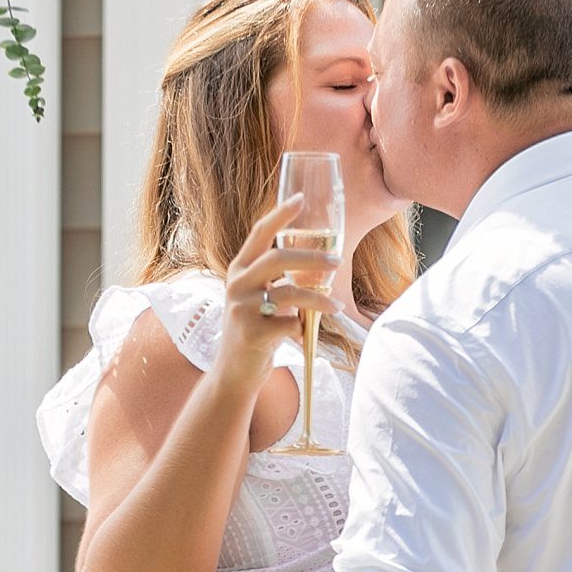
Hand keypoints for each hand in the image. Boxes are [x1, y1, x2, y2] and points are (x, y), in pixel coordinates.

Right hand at [215, 196, 342, 385]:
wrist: (235, 372)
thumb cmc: (255, 330)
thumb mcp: (259, 298)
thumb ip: (278, 279)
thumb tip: (320, 262)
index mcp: (239, 270)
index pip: (260, 234)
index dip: (281, 215)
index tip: (301, 199)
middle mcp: (236, 284)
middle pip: (277, 258)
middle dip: (312, 258)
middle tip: (337, 261)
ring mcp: (241, 309)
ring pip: (289, 292)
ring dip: (318, 299)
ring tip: (335, 306)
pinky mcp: (252, 334)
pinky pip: (290, 323)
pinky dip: (303, 328)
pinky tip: (302, 334)